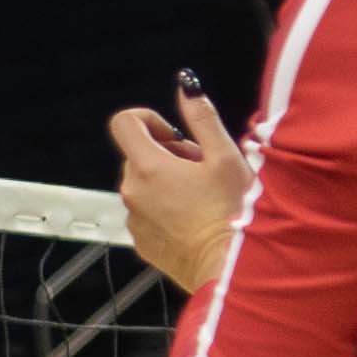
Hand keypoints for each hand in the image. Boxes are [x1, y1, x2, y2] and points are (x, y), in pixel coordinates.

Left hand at [110, 84, 243, 291]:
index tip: (175, 134)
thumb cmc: (233, 215)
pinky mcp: (142, 242)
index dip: (149, 120)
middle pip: (139, 156)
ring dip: (169, 182)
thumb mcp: (225, 156)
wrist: (230, 270)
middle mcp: (133, 193)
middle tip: (204, 170)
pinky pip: (148, 213)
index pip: (124, 123)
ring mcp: (135, 220)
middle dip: (169, 155)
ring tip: (203, 197)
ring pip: (145, 185)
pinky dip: (167, 209)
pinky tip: (196, 219)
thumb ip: (202, 117)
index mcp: (149, 167)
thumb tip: (186, 86)